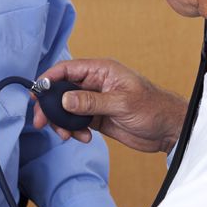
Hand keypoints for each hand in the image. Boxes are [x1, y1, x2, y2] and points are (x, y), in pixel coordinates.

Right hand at [32, 58, 186, 153]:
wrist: (169, 130)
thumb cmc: (153, 107)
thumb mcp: (122, 103)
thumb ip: (92, 101)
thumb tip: (65, 99)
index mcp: (101, 70)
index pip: (68, 69)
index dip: (50, 78)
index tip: (37, 91)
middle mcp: (95, 83)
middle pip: (62, 90)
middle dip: (50, 105)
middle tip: (41, 121)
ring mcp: (95, 101)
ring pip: (66, 108)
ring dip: (62, 122)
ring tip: (66, 135)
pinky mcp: (97, 117)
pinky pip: (76, 122)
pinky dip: (74, 131)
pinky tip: (83, 138)